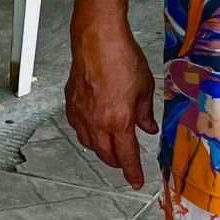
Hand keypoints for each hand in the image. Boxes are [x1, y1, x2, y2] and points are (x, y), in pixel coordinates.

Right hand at [66, 19, 157, 189]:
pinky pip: (77, 128)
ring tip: (110, 148)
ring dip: (101, 150)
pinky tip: (92, 130)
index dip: (132, 171)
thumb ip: (145, 113)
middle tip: (126, 163)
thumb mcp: (144, 88)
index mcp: (118, 121)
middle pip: (106, 154)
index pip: (126, 156)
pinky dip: (87, 135)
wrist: (97, 39)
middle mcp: (97, 122)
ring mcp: (81, 113)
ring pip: (89, 144)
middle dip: (117, 162)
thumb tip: (148, 127)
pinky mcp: (71, 102)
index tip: (136, 180)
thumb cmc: (121, 57)